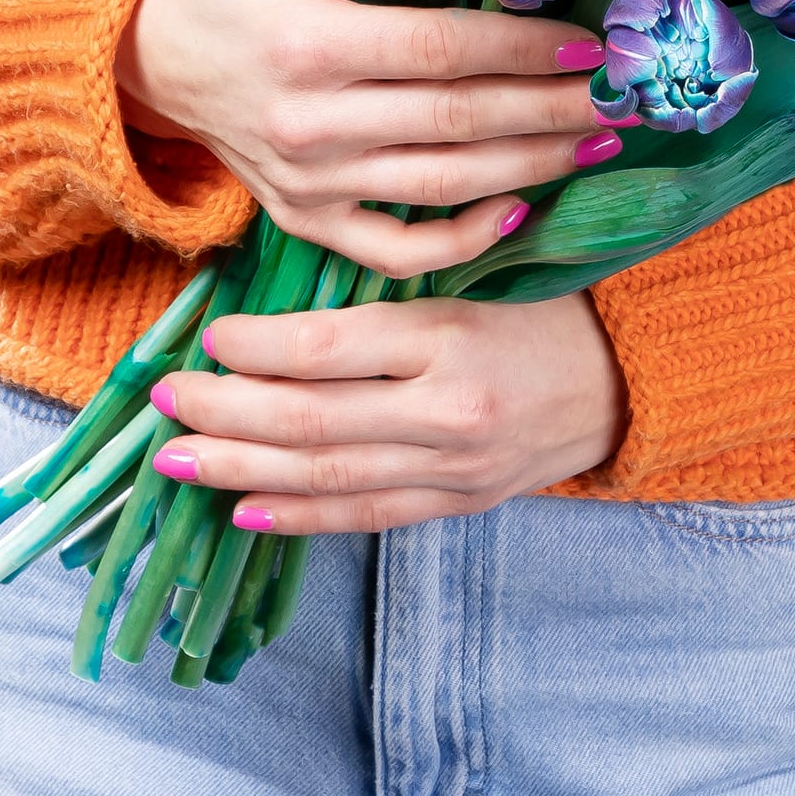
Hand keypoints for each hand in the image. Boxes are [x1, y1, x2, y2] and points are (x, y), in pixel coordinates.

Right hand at [115, 0, 623, 275]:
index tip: (588, 44)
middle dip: (552, 109)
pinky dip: (463, 241)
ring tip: (599, 142)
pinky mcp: (307, 219)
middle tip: (623, 97)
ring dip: (533, 166)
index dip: (523, 49)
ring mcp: (311, 182)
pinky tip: (521, 211)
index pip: (441, 50)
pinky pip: (397, 249)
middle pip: (459, 120)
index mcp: (307, 44)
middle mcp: (312, 123)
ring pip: (445, 184)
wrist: (145, 56)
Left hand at [146, 291, 628, 532]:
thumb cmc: (544, 308)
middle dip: (225, 413)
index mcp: (449, 336)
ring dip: (242, 471)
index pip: (327, 349)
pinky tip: (245, 511)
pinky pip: (366, 515)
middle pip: (311, 420)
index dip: (255, 347)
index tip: (209, 333)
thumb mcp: (473, 279)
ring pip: (327, 476)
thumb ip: (388, 301)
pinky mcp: (459, 504)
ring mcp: (453, 468)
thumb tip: (282, 311)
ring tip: (179, 461)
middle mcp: (448, 409)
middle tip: (167, 399)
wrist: (627, 377)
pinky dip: (300, 515)